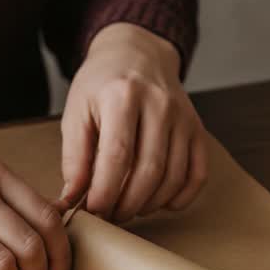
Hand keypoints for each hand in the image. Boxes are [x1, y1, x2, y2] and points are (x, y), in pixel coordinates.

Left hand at [59, 22, 208, 222]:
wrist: (137, 54)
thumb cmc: (101, 85)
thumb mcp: (76, 111)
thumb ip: (74, 157)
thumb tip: (72, 199)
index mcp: (123, 95)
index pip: (117, 156)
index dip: (105, 191)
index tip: (93, 210)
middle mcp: (159, 104)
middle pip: (149, 171)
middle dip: (127, 204)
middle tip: (110, 215)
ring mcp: (183, 117)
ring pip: (174, 177)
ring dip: (150, 204)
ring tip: (129, 208)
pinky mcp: (197, 128)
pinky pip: (198, 173)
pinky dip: (181, 197)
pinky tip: (160, 202)